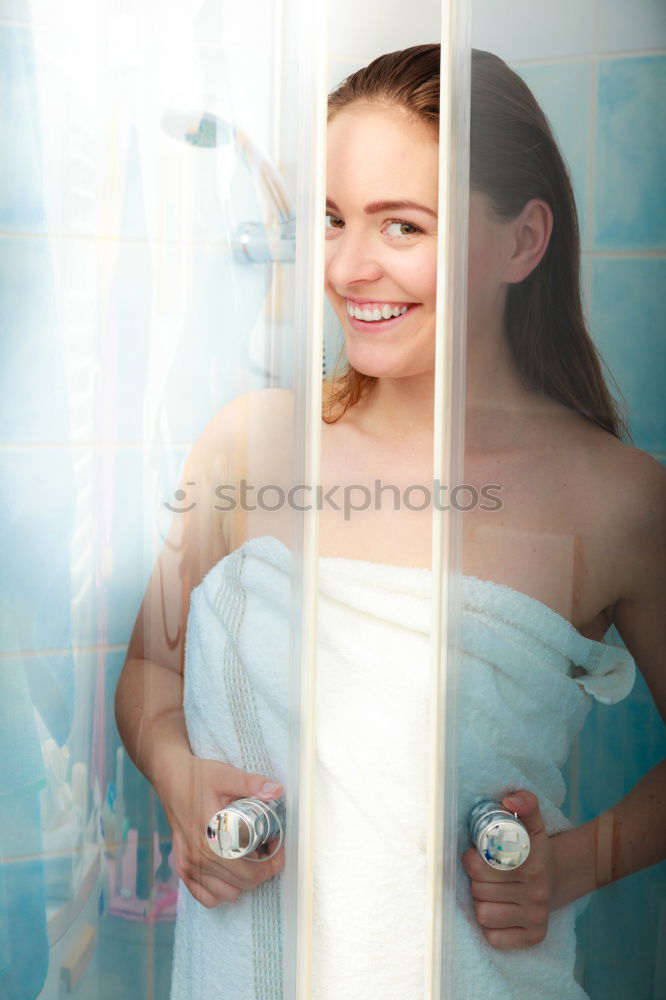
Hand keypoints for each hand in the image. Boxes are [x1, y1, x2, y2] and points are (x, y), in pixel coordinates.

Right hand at [154, 749, 284, 908]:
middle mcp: (198, 858)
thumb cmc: (198, 777)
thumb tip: (277, 791)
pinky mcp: (182, 868)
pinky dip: (221, 890)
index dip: (272, 863)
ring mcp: (188, 866)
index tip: (277, 845)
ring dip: (243, 880)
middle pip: (242, 884)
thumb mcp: (227, 776)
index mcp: (212, 839)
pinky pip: (206, 896)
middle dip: (262, 869)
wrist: (170, 777)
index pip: (250, 872)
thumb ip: (253, 784)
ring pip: (226, 894)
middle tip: (266, 846)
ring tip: (248, 856)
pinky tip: (229, 869)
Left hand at [462, 790, 555, 949]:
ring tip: (489, 891)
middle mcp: (537, 893)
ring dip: (480, 902)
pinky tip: (498, 911)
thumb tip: (509, 798)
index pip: (481, 866)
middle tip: (482, 874)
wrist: (559, 877)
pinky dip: (490, 927)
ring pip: (483, 914)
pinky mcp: (533, 938)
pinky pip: (493, 938)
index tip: (475, 854)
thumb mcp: (532, 824)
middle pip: (479, 890)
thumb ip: (524, 804)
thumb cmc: (534, 850)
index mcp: (532, 863)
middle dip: (475, 881)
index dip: (470, 859)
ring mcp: (536, 918)